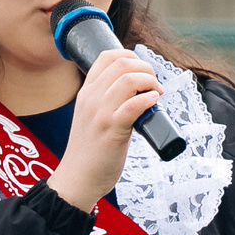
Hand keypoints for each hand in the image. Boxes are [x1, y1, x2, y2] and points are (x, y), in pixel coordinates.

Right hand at [45, 48, 162, 212]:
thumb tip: (137, 92)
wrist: (78, 178)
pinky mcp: (112, 129)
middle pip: (122, 64)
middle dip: (146, 69)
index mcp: (86, 93)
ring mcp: (100, 113)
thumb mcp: (90, 117)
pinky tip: (153, 104)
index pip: (106, 56)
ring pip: (129, 79)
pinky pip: (134, 104)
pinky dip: (149, 99)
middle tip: (155, 85)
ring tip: (157, 94)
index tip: (142, 69)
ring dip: (151, 82)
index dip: (130, 56)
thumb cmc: (89, 151)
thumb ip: (106, 102)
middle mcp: (91, 98)